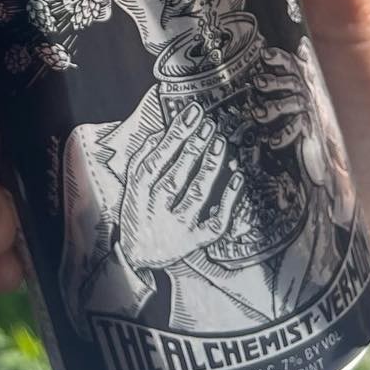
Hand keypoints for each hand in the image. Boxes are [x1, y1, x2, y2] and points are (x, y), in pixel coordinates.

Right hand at [115, 103, 243, 272]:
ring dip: (210, 167)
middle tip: (210, 123)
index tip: (193, 113)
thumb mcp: (132, 185)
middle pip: (177, 174)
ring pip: (197, 194)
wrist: (137, 256)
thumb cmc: (139, 210)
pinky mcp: (196, 241)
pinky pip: (216, 221)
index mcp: (139, 192)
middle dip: (195, 146)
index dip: (176, 134)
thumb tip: (160, 132)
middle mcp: (157, 209)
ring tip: (220, 142)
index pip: (158, 158)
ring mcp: (178, 227)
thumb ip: (142, 158)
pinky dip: (228, 200)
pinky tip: (238, 177)